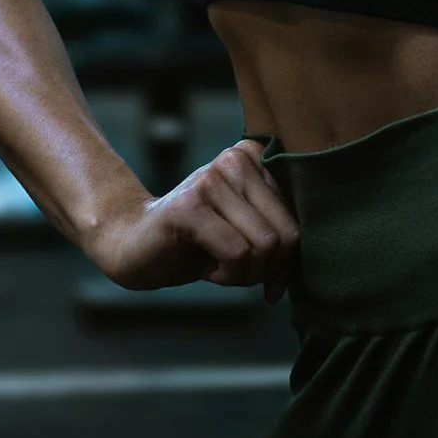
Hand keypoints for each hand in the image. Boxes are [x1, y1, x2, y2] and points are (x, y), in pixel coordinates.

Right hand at [92, 139, 300, 303]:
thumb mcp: (250, 235)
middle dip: (266, 270)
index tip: (266, 271)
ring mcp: (210, 179)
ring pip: (265, 246)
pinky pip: (237, 253)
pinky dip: (226, 275)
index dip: (288, 257)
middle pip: (287, 234)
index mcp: (257, 156)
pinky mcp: (189, 206)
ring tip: (218, 264)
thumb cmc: (201, 242)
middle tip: (237, 271)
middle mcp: (236, 158)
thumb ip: (282, 242)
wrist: (136, 244)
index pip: (301, 217)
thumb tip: (290, 281)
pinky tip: (206, 266)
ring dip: (244, 275)